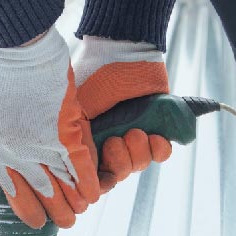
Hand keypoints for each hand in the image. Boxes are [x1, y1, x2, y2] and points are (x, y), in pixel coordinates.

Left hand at [0, 29, 100, 229]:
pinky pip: (81, 164)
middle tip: (65, 222)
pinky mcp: (66, 131)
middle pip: (39, 191)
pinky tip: (95, 194)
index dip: (26, 205)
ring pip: (62, 183)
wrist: (15, 45)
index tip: (37, 219)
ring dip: (73, 201)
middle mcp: (17, 151)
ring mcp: (42, 143)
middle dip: (54, 210)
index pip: (11, 186)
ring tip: (81, 212)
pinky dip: (89, 180)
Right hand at [74, 37, 173, 191]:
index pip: (92, 176)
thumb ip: (75, 147)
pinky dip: (160, 149)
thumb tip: (82, 184)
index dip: (98, 182)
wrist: (120, 51)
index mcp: (86, 140)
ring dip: (138, 153)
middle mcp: (108, 140)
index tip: (100, 178)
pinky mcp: (155, 126)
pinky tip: (155, 137)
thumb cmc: (92, 79)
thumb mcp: (74, 114)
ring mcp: (132, 133)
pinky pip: (161, 153)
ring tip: (135, 131)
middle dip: (119, 163)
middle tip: (115, 141)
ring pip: (138, 165)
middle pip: (117, 174)